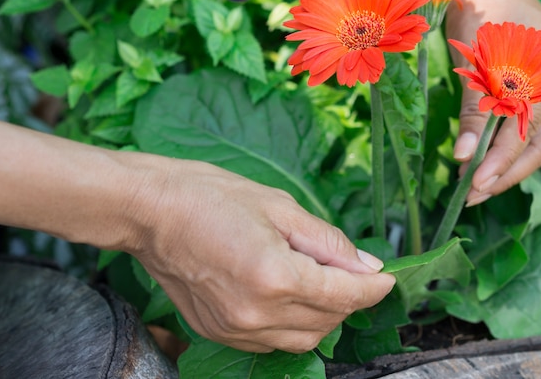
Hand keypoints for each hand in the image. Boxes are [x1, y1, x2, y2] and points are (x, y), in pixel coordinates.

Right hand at [128, 159, 394, 353]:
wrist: (152, 213)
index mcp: (275, 276)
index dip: (373, 287)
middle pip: (329, 320)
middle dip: (351, 299)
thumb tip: (366, 265)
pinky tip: (291, 296)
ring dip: (325, 315)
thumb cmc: (211, 197)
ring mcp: (235, 330)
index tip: (388, 278)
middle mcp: (257, 314)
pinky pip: (273, 342)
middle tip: (354, 271)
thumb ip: (328, 241)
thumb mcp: (280, 206)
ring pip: (304, 339)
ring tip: (324, 282)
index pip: (344, 294)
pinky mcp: (219, 334)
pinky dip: (294, 324)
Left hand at [447, 0, 540, 207]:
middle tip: (473, 194)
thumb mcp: (474, 64)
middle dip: (506, 171)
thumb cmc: (478, 16)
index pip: (525, 130)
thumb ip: (474, 112)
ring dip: (524, 170)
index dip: (498, 161)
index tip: (473, 185)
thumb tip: (466, 158)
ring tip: (493, 192)